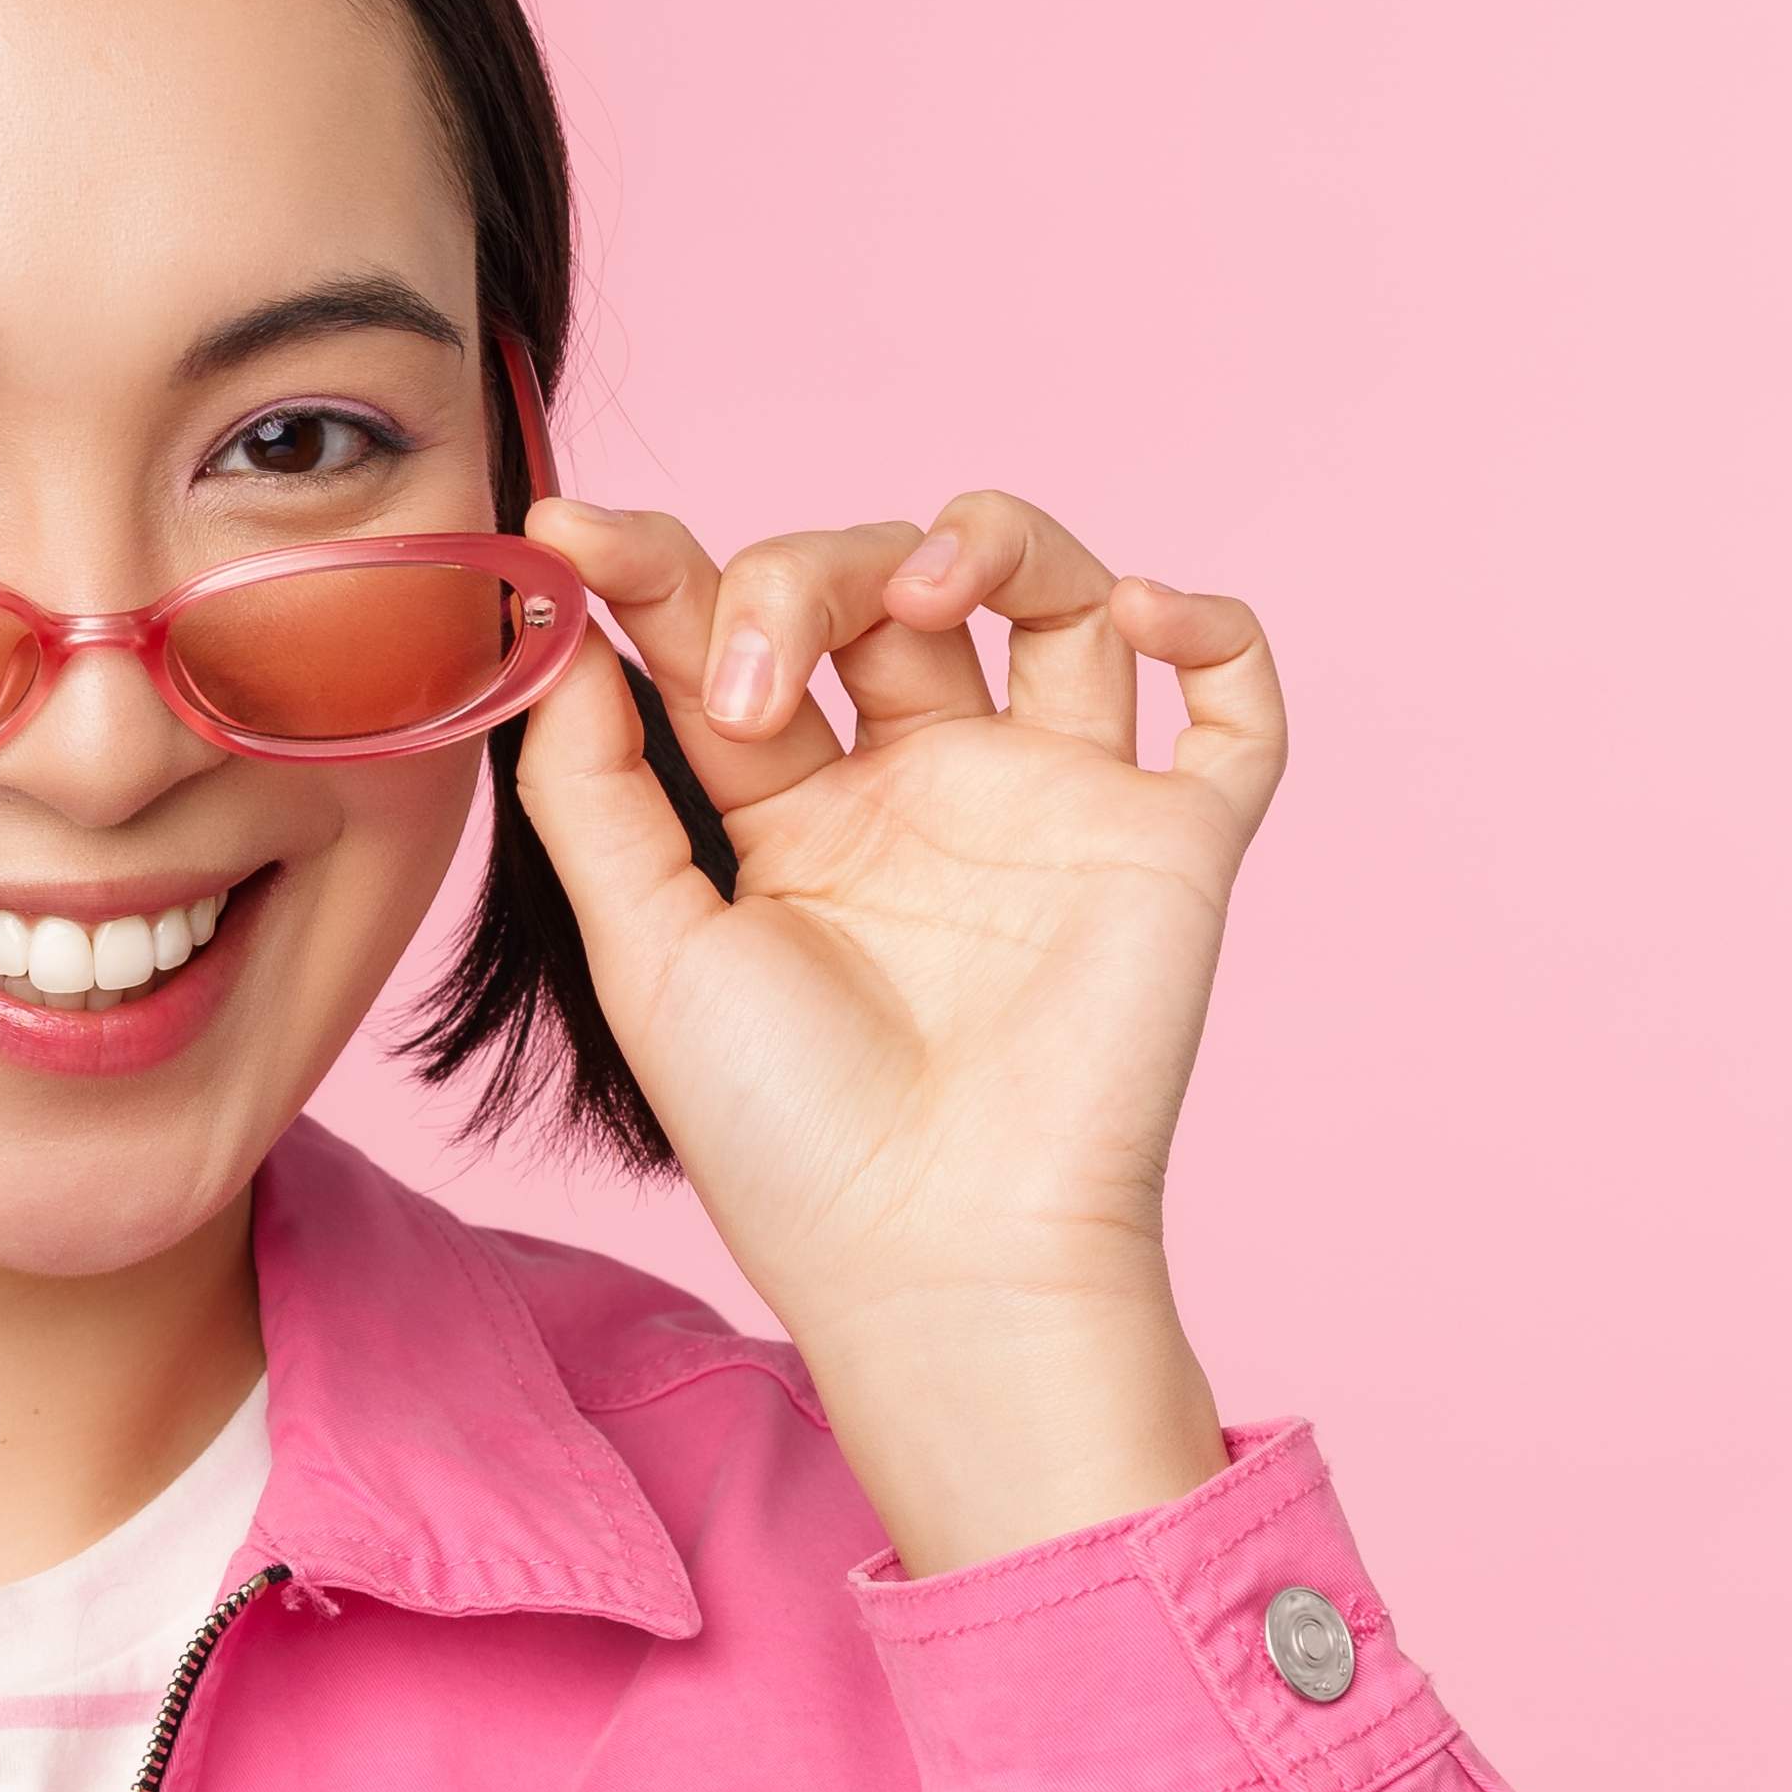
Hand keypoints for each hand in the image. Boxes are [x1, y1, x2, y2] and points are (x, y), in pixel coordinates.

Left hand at [514, 481, 1288, 1572]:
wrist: (937, 1258)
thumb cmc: (785, 1136)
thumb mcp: (647, 949)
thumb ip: (592, 790)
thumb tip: (559, 634)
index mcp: (793, 809)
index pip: (731, 632)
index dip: (657, 564)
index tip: (574, 533)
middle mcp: (924, 785)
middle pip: (878, 585)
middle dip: (809, 572)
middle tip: (763, 678)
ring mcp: (1051, 804)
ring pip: (1050, 592)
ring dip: (994, 538)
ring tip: (932, 589)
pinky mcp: (1169, 844)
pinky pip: (1232, 708)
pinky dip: (1209, 628)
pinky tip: (1141, 616)